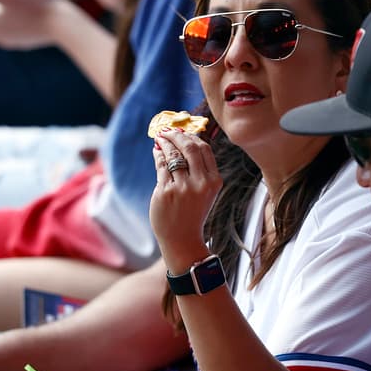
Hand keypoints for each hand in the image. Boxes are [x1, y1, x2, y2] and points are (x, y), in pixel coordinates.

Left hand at [149, 130, 220, 266]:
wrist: (182, 239)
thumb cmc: (192, 213)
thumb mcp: (204, 191)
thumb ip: (198, 169)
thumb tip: (182, 140)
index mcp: (214, 181)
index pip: (204, 149)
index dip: (191, 137)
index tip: (182, 132)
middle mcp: (201, 183)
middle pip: (189, 147)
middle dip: (177, 135)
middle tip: (167, 130)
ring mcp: (183, 188)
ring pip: (173, 154)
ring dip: (165, 142)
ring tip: (160, 138)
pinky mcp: (166, 192)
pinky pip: (161, 166)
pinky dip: (158, 155)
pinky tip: (156, 151)